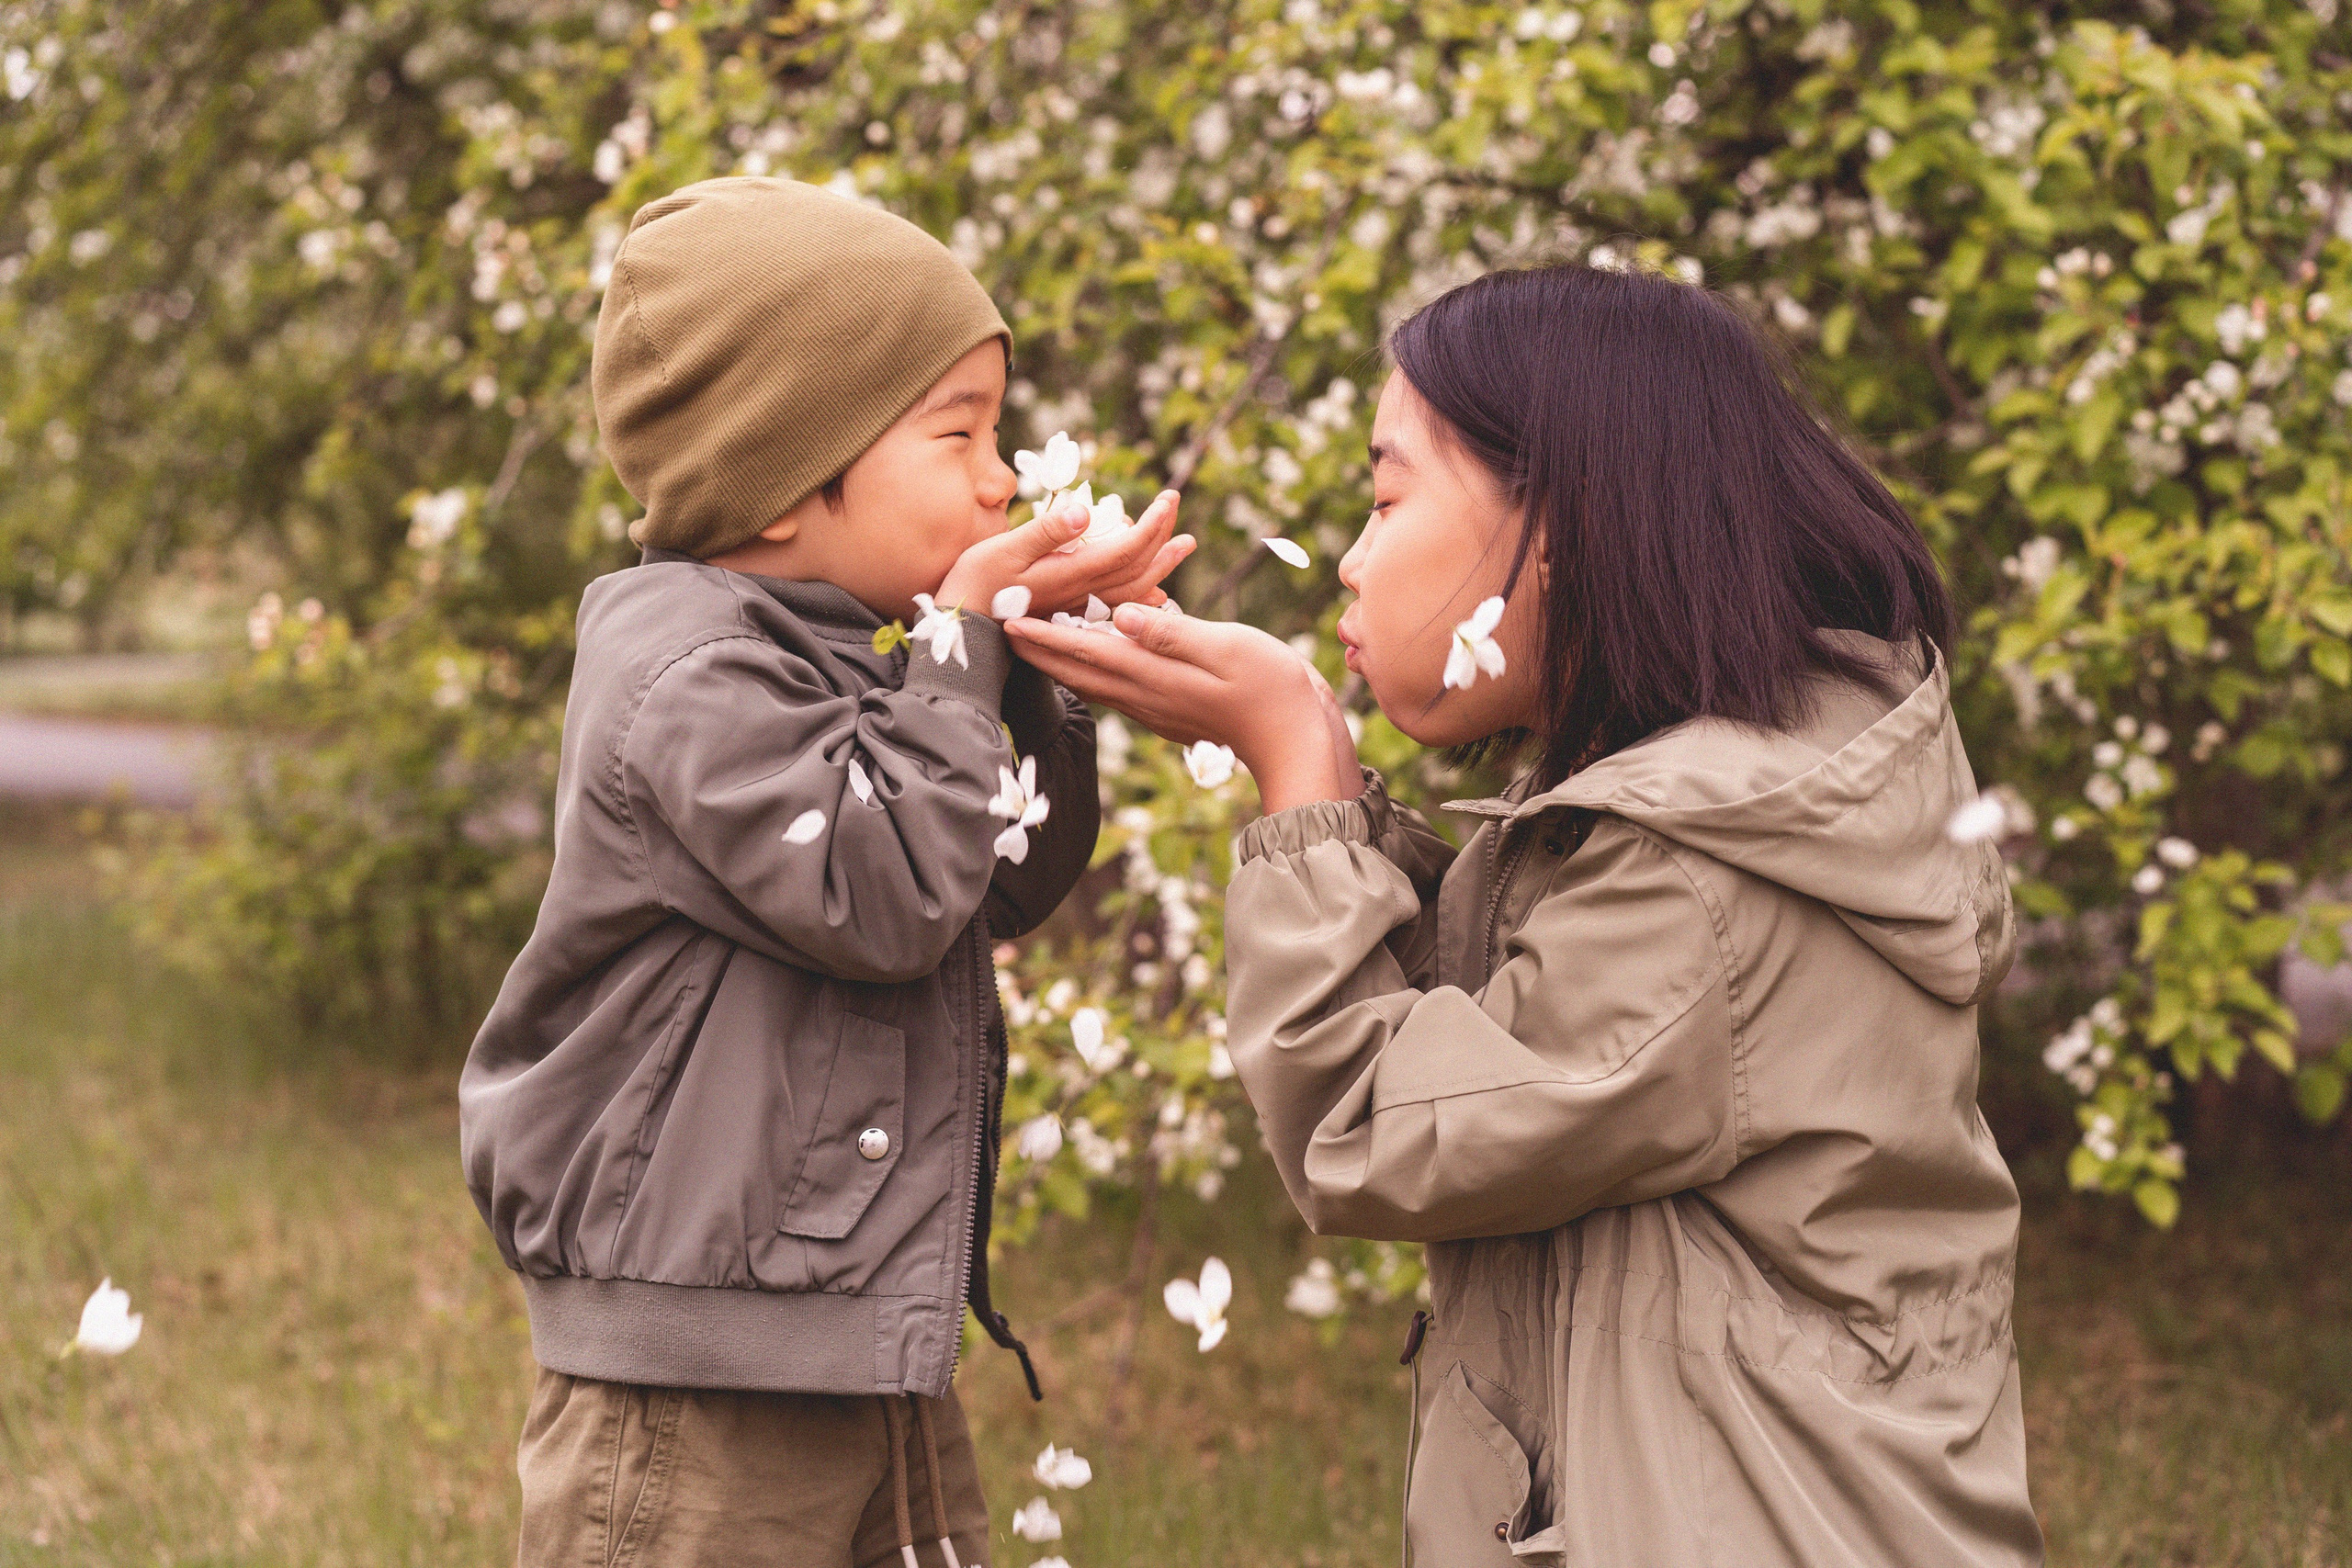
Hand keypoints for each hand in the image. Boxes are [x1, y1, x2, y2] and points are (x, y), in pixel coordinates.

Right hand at [938, 491, 1191, 620]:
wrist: (961, 632)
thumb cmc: (975, 584)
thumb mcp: (1004, 550)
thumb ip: (1046, 533)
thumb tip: (1085, 511)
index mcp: (1072, 574)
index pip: (1127, 549)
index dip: (1153, 524)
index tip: (1169, 497)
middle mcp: (1082, 594)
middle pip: (1138, 568)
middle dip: (1163, 537)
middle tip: (1176, 504)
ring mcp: (1079, 607)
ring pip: (1133, 589)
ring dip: (1160, 565)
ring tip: (1181, 544)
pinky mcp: (1070, 613)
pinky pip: (1118, 606)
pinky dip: (1140, 594)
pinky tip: (1154, 591)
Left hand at [1004, 602, 1363, 812]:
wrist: (1297, 741)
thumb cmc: (1272, 688)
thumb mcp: (1226, 648)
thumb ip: (1172, 633)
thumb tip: (1123, 615)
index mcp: (1154, 677)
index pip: (1085, 652)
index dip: (1044, 635)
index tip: (1005, 619)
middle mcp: (1146, 697)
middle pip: (1078, 672)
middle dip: (1038, 650)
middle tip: (999, 627)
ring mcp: (1157, 709)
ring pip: (1096, 682)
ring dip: (1061, 661)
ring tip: (1033, 640)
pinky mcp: (1171, 712)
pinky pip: (1120, 687)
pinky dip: (1095, 668)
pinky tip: (1094, 657)